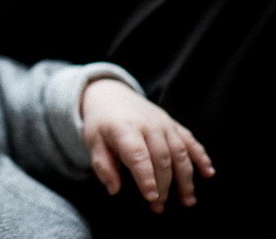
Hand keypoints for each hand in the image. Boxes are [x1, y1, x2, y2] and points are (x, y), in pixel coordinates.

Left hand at [81, 79, 215, 212]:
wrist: (111, 94)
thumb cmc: (100, 123)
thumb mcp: (93, 141)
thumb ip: (102, 166)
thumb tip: (114, 190)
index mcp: (124, 128)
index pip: (138, 155)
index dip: (146, 177)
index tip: (150, 197)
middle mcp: (148, 125)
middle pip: (161, 158)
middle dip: (163, 185)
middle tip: (160, 207)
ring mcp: (163, 123)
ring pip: (179, 152)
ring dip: (185, 178)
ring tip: (187, 201)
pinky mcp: (173, 124)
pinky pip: (190, 141)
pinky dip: (201, 157)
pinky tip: (208, 173)